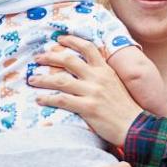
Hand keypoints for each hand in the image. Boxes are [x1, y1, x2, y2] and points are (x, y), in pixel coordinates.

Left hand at [29, 35, 143, 145]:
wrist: (134, 126)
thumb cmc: (124, 108)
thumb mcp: (115, 84)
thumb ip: (102, 75)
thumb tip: (86, 70)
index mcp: (105, 70)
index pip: (87, 48)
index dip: (71, 41)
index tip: (59, 39)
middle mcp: (98, 78)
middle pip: (69, 60)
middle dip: (50, 57)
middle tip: (37, 58)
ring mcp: (92, 92)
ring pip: (61, 80)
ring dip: (43, 79)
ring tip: (32, 80)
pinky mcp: (87, 108)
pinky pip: (62, 100)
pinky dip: (48, 98)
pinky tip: (39, 99)